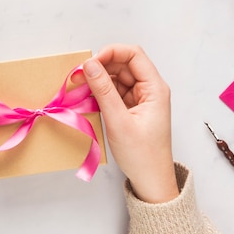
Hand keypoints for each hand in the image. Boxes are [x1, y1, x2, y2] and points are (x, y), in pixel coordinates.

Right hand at [80, 44, 178, 202]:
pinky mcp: (131, 108)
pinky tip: (88, 99)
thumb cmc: (142, 155)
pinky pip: (114, 92)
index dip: (111, 53)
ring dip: (98, 80)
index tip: (90, 63)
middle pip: (123, 64)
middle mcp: (149, 89)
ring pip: (117, 78)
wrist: (151, 181)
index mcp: (155, 88)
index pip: (134, 55)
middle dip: (100, 67)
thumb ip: (103, 90)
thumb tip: (89, 65)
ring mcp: (140, 99)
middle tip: (78, 76)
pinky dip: (100, 93)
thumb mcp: (118, 121)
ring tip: (80, 89)